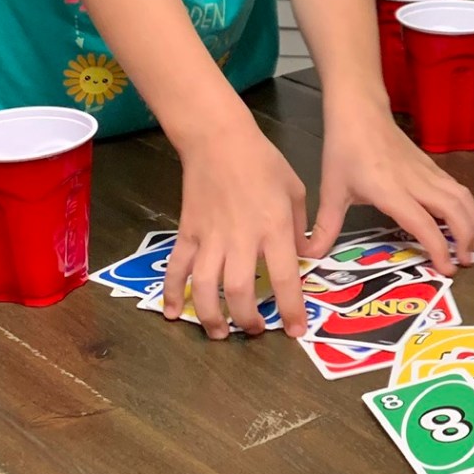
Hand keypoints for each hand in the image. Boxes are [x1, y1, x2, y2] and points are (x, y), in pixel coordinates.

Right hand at [162, 117, 311, 339]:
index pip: (284, 278)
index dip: (290, 309)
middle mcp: (241, 238)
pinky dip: (171, 293)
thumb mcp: (296, 190)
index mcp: (273, 228)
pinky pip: (177, 268)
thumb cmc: (264, 162)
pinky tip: (173, 314)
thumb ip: (301, 228)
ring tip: (220, 334)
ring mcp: (210, 237)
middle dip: (247, 319)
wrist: (218, 140)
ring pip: (206, 287)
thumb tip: (302, 258)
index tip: (295, 330)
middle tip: (255, 332)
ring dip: (210, 316)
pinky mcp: (187, 232)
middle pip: (239, 290)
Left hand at [313, 105, 473, 272]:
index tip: (448, 270)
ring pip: (463, 197)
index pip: (425, 224)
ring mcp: (427, 172)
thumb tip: (309, 256)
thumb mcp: (331, 190)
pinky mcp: (431, 166)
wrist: (360, 111)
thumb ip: (325, 227)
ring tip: (472, 245)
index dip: (439, 249)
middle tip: (465, 262)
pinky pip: (457, 188)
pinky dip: (466, 207)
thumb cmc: (345, 150)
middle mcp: (416, 183)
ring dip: (473, 221)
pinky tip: (461, 220)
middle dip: (467, 238)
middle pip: (456, 210)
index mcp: (392, 192)